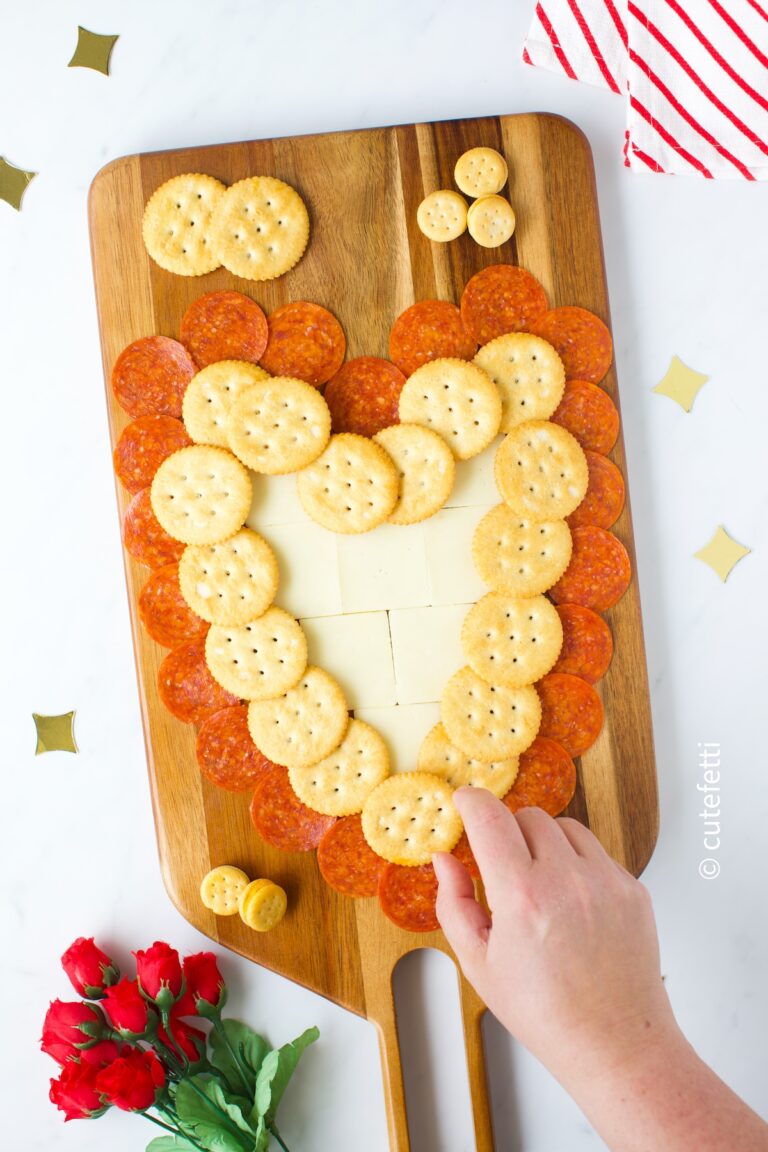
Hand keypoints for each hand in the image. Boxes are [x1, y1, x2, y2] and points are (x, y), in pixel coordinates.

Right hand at [433, 788, 677, 1087]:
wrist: (614, 1044)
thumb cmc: (545, 1012)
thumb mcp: (479, 964)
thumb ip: (454, 903)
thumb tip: (445, 859)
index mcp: (522, 896)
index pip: (490, 817)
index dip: (471, 801)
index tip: (464, 801)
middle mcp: (567, 880)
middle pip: (527, 816)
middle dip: (508, 833)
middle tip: (503, 870)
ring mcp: (606, 881)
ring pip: (565, 827)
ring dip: (545, 843)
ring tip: (540, 888)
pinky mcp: (632, 889)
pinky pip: (596, 853)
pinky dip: (577, 865)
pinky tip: (571, 905)